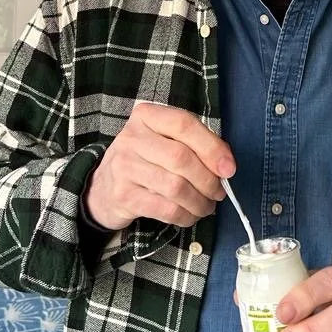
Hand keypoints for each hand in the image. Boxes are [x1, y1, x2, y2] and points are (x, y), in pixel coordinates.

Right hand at [84, 101, 235, 230]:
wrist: (102, 188)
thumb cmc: (144, 160)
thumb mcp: (162, 141)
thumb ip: (193, 144)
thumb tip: (226, 165)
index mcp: (146, 116)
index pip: (184, 124)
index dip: (212, 147)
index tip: (229, 168)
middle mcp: (132, 137)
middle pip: (181, 158)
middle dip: (208, 180)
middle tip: (219, 192)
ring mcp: (125, 167)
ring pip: (176, 186)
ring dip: (200, 201)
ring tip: (207, 206)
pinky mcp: (124, 196)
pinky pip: (166, 209)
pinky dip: (186, 215)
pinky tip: (190, 215)